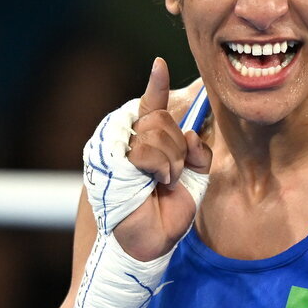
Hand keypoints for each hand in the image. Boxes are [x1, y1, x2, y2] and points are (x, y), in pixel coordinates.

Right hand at [114, 57, 210, 260]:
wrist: (150, 243)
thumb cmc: (167, 214)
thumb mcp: (193, 177)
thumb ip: (197, 151)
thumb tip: (192, 131)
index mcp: (144, 143)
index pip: (152, 107)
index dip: (157, 86)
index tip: (160, 65)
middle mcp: (127, 141)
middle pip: (164, 118)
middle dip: (178, 147)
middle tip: (172, 175)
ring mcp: (115, 148)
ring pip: (158, 131)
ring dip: (171, 161)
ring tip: (162, 183)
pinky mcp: (110, 158)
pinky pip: (149, 148)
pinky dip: (160, 167)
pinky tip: (155, 183)